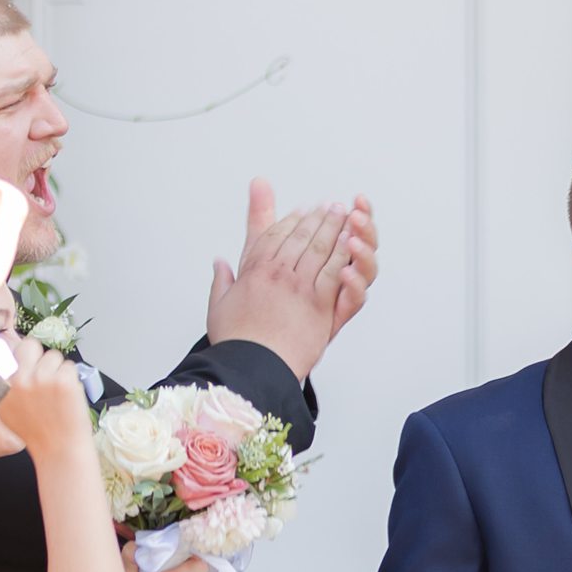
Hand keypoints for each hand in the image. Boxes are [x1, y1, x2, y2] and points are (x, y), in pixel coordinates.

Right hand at [0, 338, 95, 465]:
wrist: (59, 449)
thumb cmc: (37, 432)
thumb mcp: (8, 408)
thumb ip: (6, 384)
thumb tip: (5, 360)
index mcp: (3, 385)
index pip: (9, 351)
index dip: (22, 357)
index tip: (28, 364)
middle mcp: (19, 379)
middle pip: (30, 345)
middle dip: (39, 356)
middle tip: (46, 373)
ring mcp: (41, 379)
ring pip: (54, 356)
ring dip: (58, 370)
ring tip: (56, 393)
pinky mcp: (62, 381)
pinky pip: (70, 367)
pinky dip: (72, 379)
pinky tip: (67, 397)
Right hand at [206, 181, 375, 381]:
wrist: (252, 365)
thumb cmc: (236, 341)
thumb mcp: (219, 304)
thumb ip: (222, 279)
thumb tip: (219, 262)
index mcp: (254, 271)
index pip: (274, 235)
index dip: (291, 220)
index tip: (302, 209)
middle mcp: (277, 274)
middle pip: (301, 236)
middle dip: (317, 217)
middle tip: (330, 205)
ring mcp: (299, 287)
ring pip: (319, 249)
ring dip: (333, 228)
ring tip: (344, 215)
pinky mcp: (318, 304)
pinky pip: (333, 272)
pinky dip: (343, 254)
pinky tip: (352, 242)